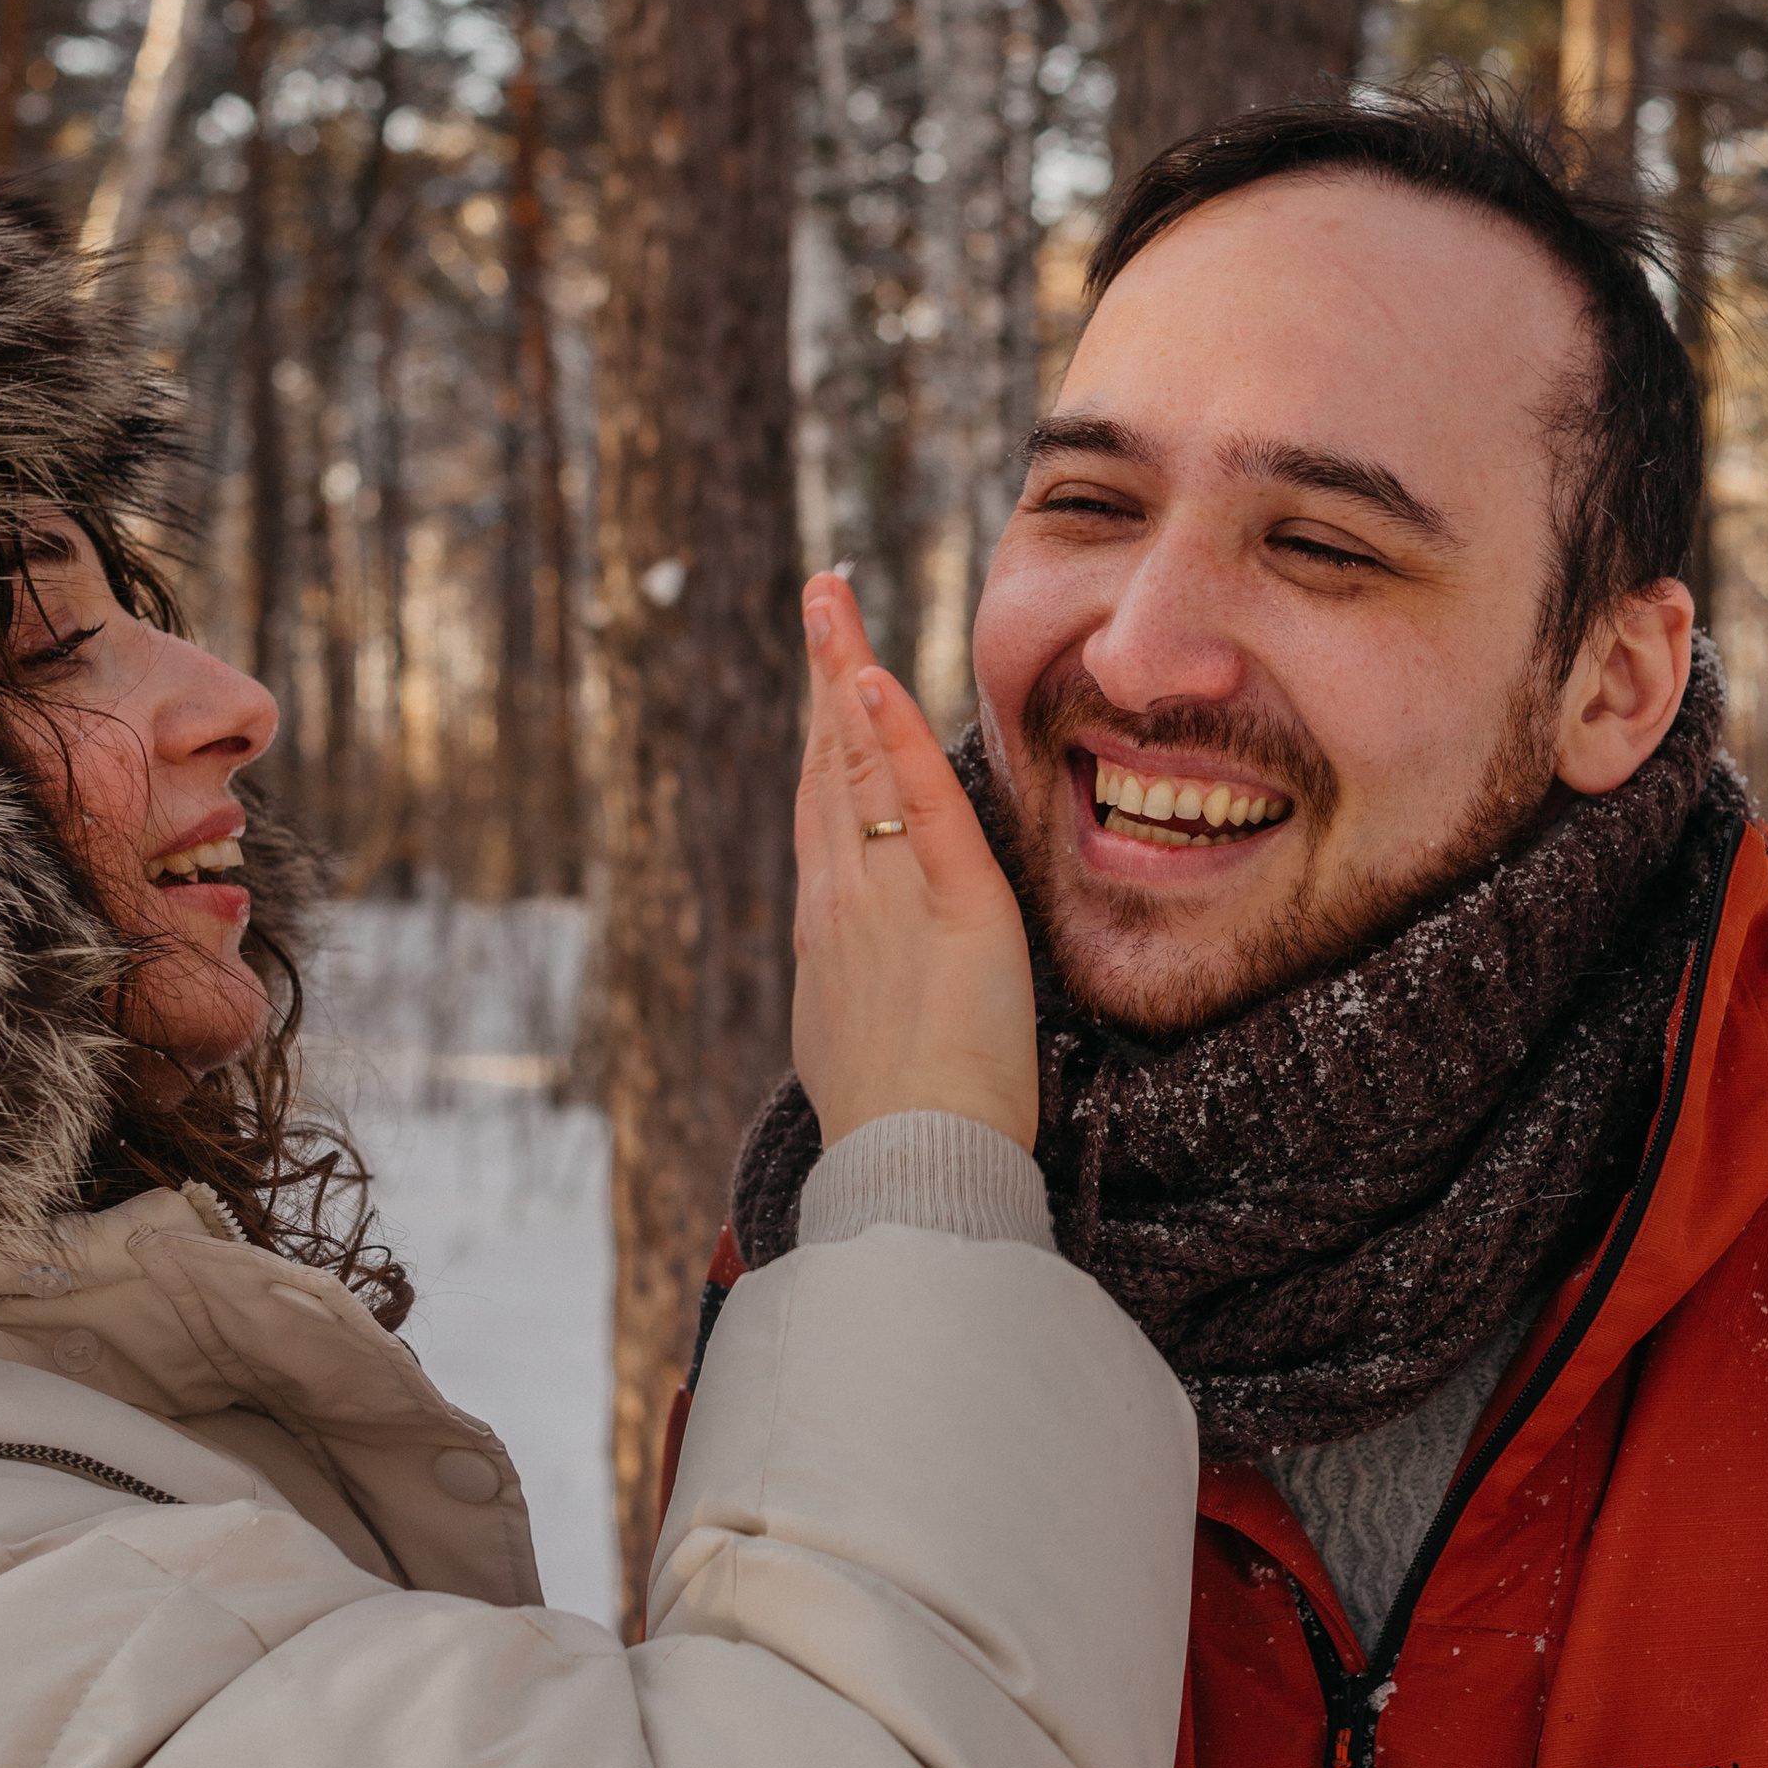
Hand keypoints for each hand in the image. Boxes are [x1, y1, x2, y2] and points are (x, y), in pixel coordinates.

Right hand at [791, 573, 1037, 1152]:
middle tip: (820, 600)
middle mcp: (844, 899)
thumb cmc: (907, 1131)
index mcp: (833, 931)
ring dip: (845, 673)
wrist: (914, 1167)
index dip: (825, 736)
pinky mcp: (948, 901)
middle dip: (822, 676)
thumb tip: (873, 988)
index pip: (827, 809)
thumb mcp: (864, 1047)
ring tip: (834, 602)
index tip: (827, 680)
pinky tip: (871, 678)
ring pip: (857, 764)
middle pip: (827, 765)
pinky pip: (914, 801)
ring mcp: (883, 895)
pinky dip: (890, 735)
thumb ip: (870, 995)